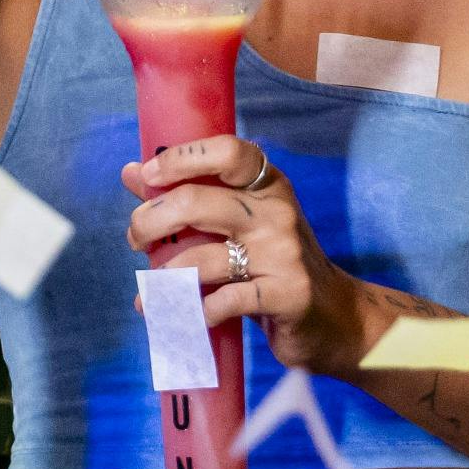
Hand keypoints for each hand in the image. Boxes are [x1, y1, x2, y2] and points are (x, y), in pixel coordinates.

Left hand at [124, 136, 368, 379]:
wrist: (336, 317)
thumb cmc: (275, 264)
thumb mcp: (239, 224)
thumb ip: (189, 196)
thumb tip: (132, 172)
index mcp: (267, 185)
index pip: (227, 151)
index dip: (181, 159)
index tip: (149, 176)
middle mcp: (277, 211)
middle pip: (196, 203)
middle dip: (150, 222)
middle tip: (136, 239)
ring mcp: (284, 253)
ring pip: (202, 259)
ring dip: (163, 276)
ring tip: (150, 289)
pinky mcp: (287, 295)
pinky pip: (223, 301)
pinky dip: (196, 311)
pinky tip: (187, 315)